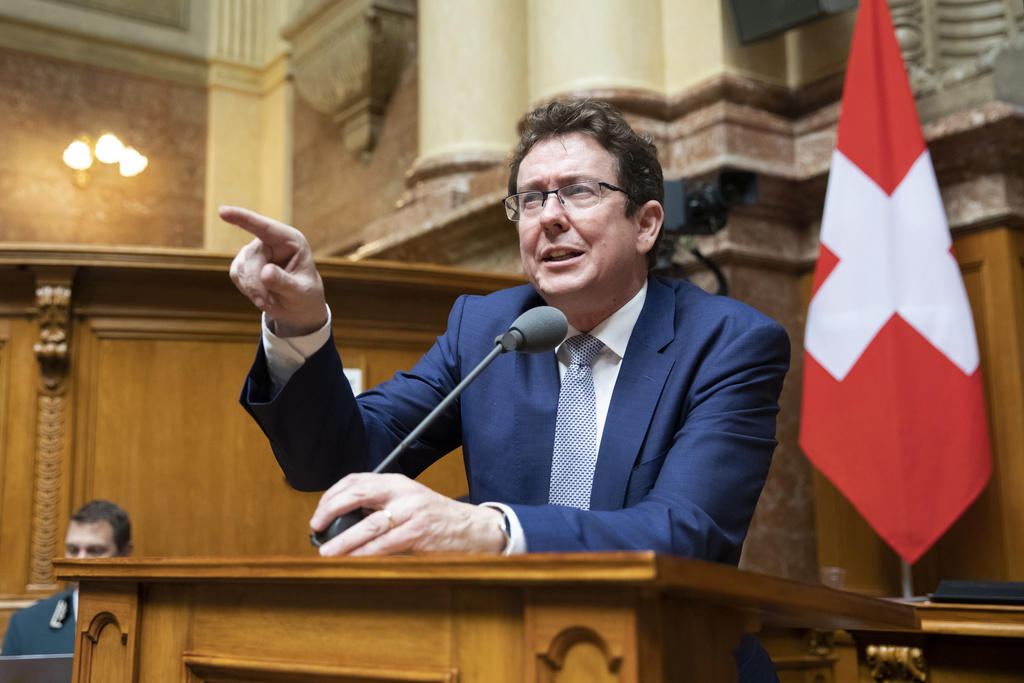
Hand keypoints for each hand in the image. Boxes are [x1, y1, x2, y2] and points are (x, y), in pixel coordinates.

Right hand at [221, 205, 327, 336]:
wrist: (299, 306)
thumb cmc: (305, 296)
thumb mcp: (301, 292)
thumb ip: (284, 282)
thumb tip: (265, 272)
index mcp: (290, 241)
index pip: (265, 227)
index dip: (243, 218)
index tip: (222, 211)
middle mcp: (271, 241)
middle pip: (251, 257)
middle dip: (255, 284)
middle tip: (265, 303)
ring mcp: (256, 250)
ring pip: (241, 267)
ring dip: (252, 289)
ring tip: (269, 301)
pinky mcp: (244, 262)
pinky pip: (236, 274)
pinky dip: (246, 289)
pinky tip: (261, 295)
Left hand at [310, 472, 506, 556]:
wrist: (472, 529)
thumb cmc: (435, 519)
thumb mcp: (407, 501)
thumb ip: (380, 506)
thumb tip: (343, 523)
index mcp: (396, 482)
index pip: (356, 480)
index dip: (332, 495)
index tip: (319, 513)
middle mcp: (403, 491)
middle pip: (357, 493)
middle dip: (330, 510)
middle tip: (316, 527)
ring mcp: (411, 511)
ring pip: (368, 525)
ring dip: (343, 541)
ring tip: (327, 552)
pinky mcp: (419, 532)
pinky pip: (384, 545)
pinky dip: (364, 554)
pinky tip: (352, 561)